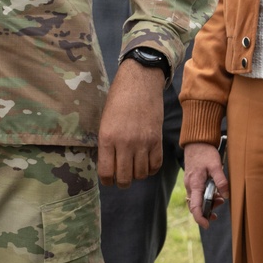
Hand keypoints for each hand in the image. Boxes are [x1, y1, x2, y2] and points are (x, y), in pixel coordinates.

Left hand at [98, 58, 164, 187]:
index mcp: (107, 138)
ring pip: (141, 174)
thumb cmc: (118, 99)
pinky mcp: (157, 139)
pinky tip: (147, 162)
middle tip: (122, 176)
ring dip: (137, 175)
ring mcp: (143, 142)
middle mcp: (125, 143)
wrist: (140, 81)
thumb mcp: (105, 121)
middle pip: (124, 178)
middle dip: (122, 182)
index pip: (106, 173)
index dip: (107, 181)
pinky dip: (151, 168)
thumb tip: (110, 165)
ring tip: (135, 167)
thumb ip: (107, 144)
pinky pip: (156, 165)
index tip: (109, 178)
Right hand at [184, 142, 227, 228]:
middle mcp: (190, 185)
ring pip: (197, 199)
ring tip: (220, 197)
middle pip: (196, 206)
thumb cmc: (205, 152)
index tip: (207, 225)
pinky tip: (214, 190)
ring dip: (208, 201)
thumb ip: (221, 180)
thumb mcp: (215, 165)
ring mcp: (190, 183)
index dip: (200, 218)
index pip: (195, 207)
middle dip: (207, 209)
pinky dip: (205, 195)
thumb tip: (225, 196)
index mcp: (195, 184)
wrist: (196, 141)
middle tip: (220, 204)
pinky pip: (197, 193)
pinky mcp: (192, 179)